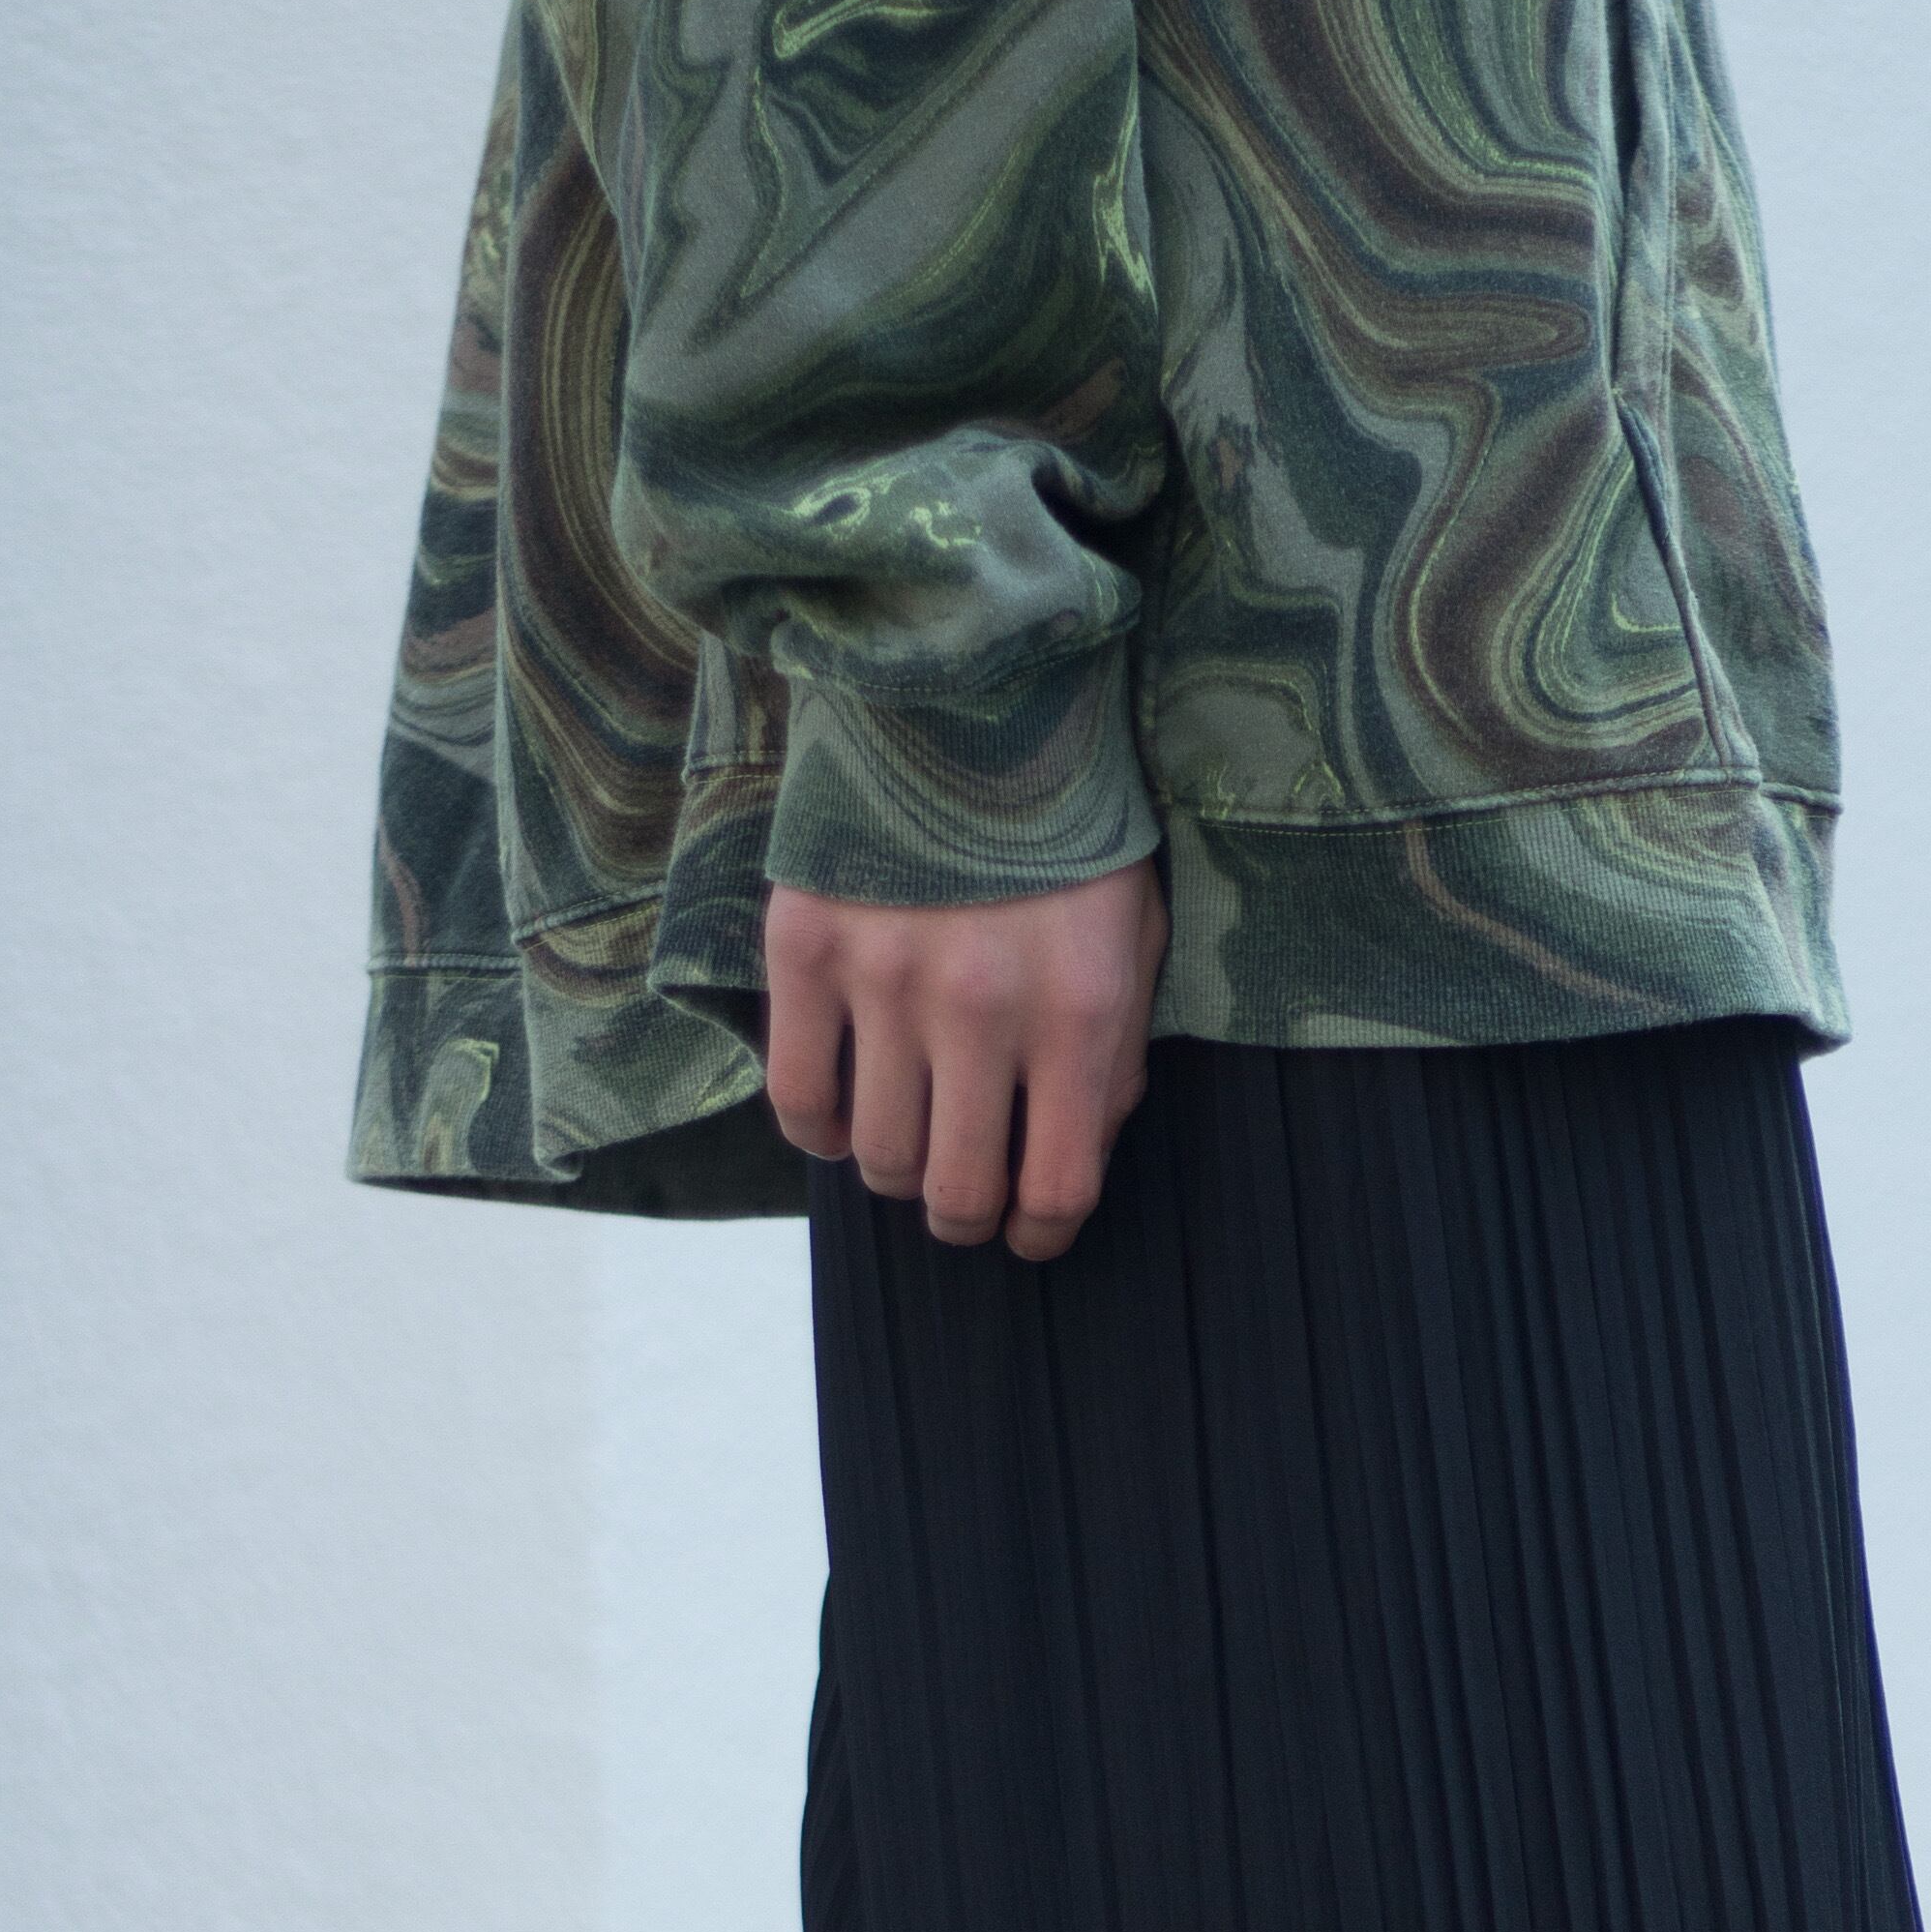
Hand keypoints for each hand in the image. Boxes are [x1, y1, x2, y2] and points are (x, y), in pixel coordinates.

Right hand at [761, 861, 1167, 1258]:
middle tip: (964, 1200)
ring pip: (877, 1157)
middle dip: (964, 1217)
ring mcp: (884, 982)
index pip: (1055, 1189)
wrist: (966, 697)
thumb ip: (1115, 1053)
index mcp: (1077, 1014)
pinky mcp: (807, 949)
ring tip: (908, 1148)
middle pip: (957, 1192)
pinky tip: (841, 1120)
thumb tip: (1075, 1152)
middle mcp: (980, 1011)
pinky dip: (818, 1132)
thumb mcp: (1132, 935)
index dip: (1042, 1234)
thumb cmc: (1066, 828)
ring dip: (895, 1175)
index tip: (1031, 1233)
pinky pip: (798, 1095)